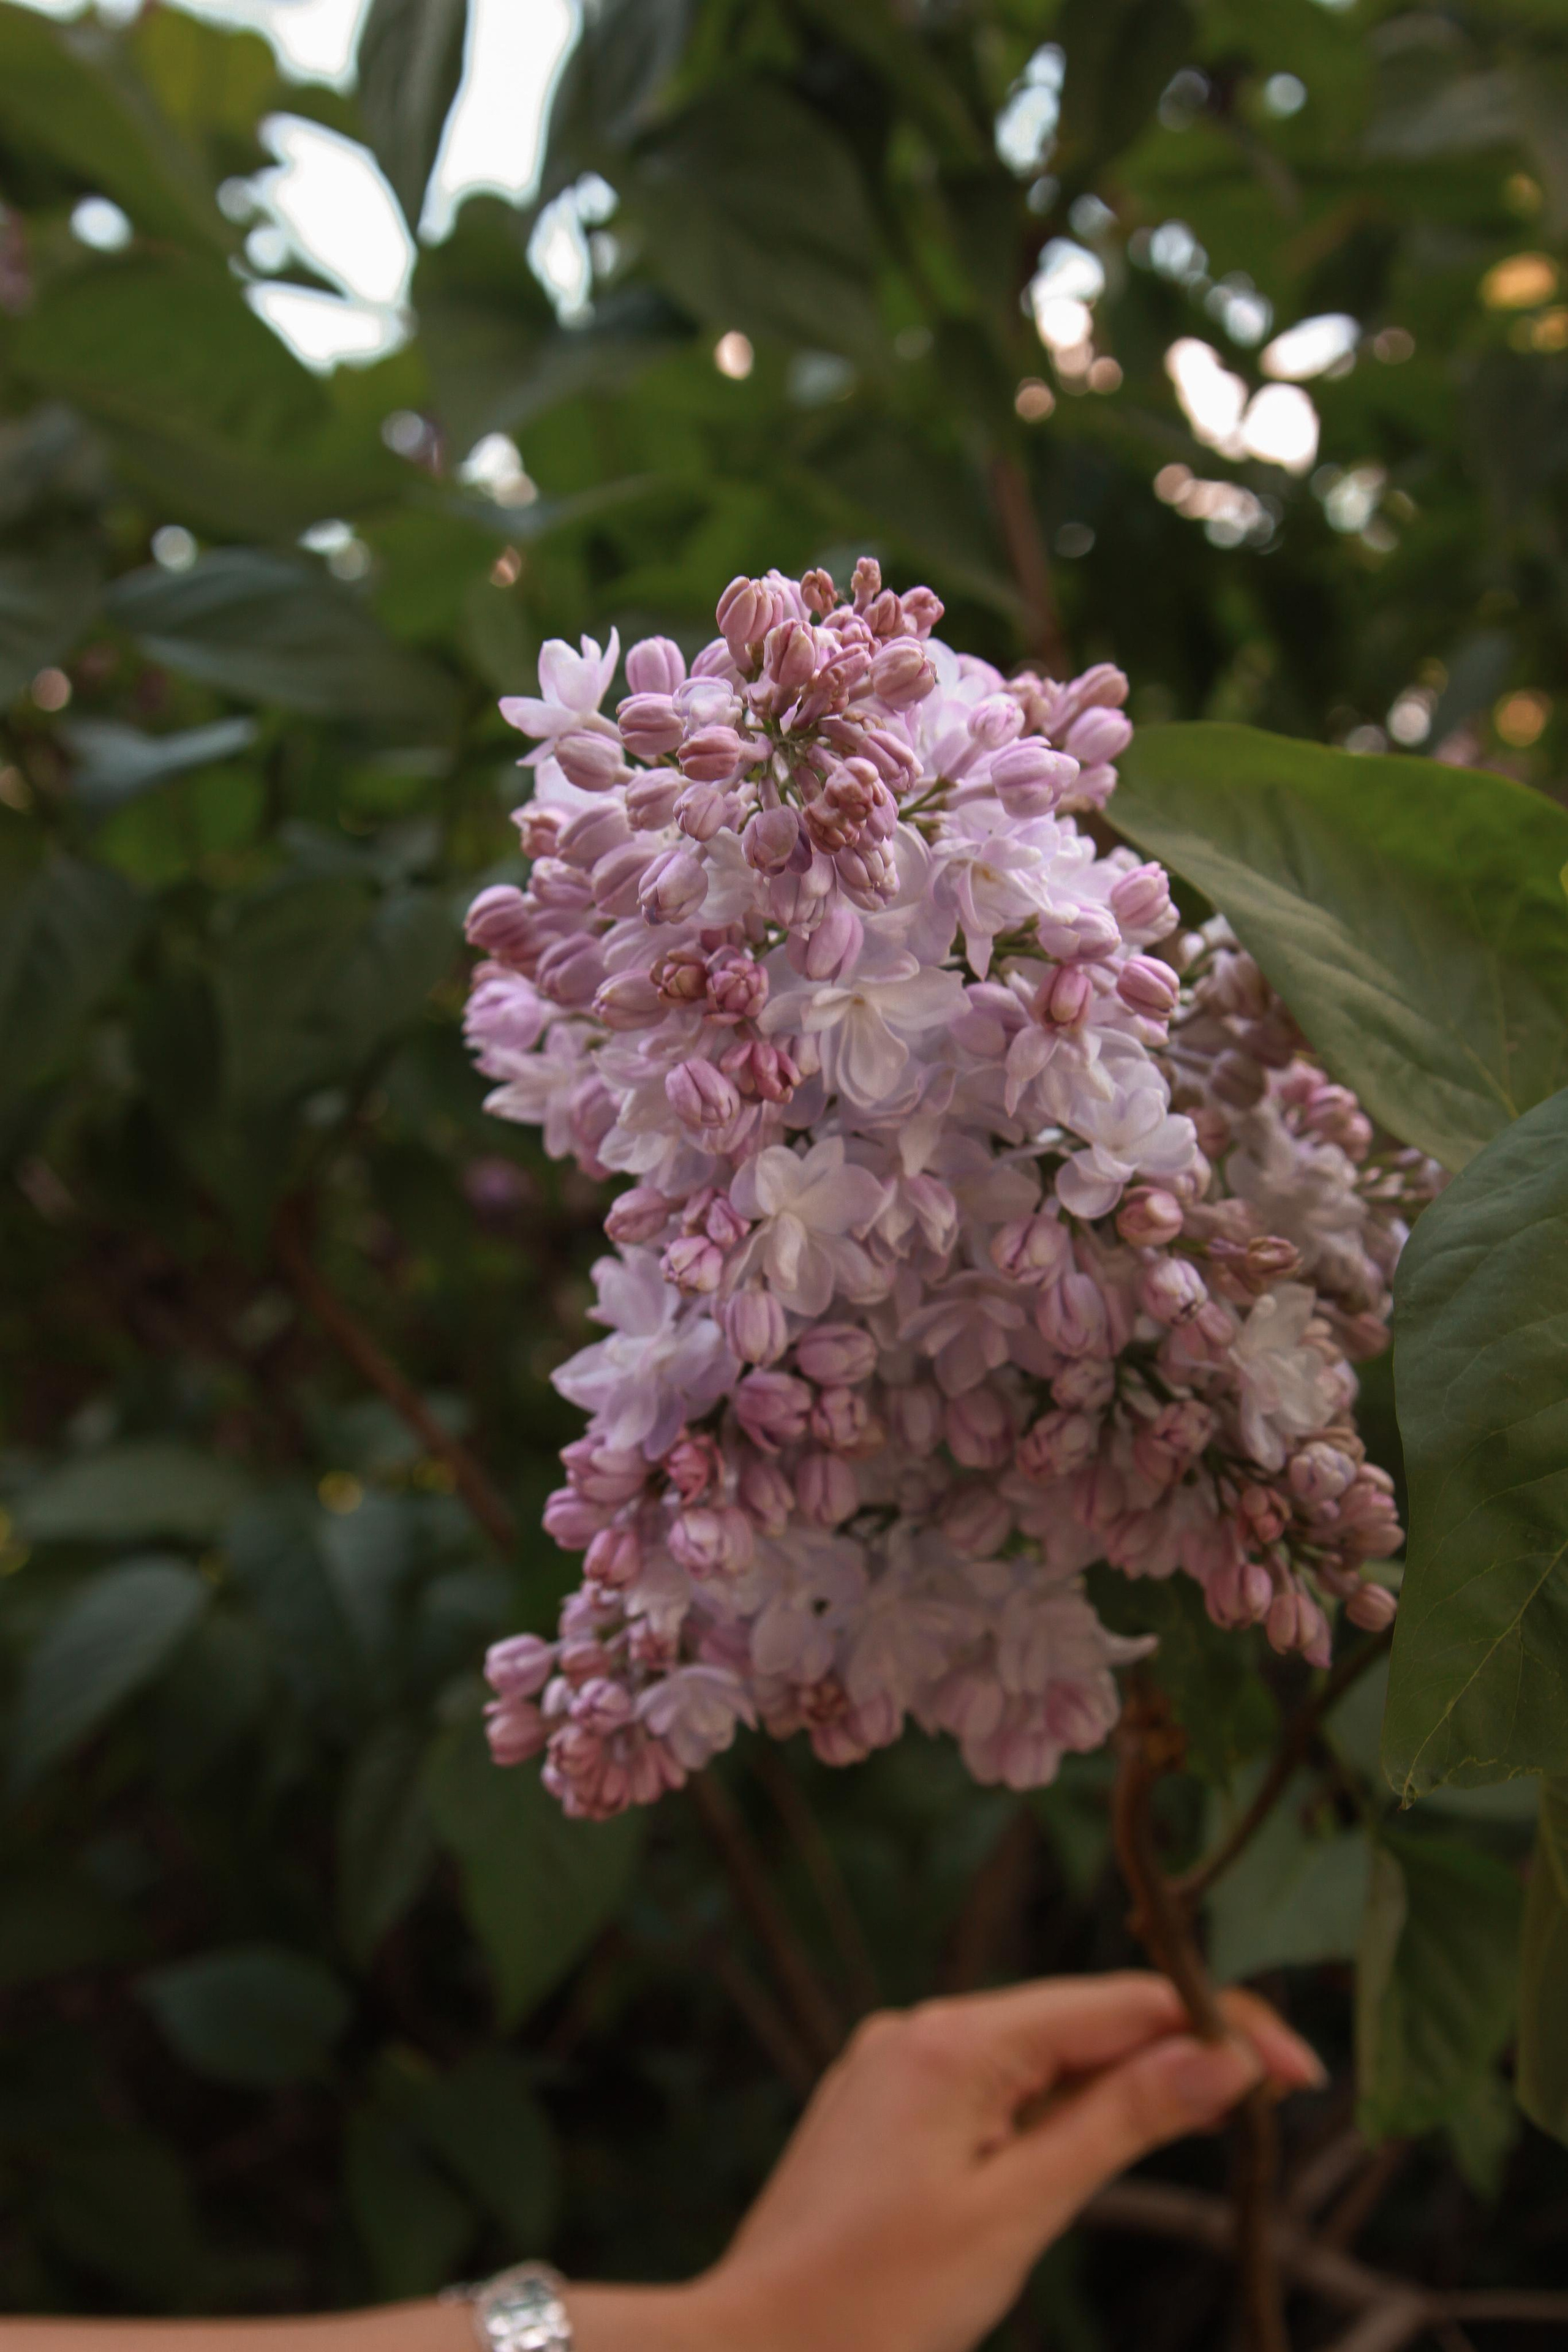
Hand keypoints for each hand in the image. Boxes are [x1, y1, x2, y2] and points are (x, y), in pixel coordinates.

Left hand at [565, 1971, 1322, 2351]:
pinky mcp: (884, 2107)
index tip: (1300, 2068)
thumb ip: (1119, 2125)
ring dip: (1122, 2082)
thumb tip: (1221, 2060)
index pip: (1116, 2006)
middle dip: (1177, 2051)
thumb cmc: (873, 2306)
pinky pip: (994, 2087)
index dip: (1215, 2026)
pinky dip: (1058, 2110)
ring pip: (1040, 2055)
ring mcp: (898, 2065)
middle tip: (1280, 2092)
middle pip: (1081, 2021)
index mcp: (953, 2041)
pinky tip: (1095, 2144)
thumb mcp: (1016, 2215)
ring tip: (1207, 2117)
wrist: (746, 2348)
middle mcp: (922, 2029)